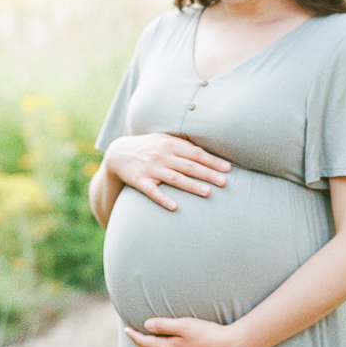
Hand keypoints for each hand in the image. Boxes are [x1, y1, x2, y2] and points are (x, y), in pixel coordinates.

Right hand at [103, 133, 230, 210]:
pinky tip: (174, 207)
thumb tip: (204, 144)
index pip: (195, 153)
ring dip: (192, 186)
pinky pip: (153, 191)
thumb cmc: (147, 147)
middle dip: (208, 174)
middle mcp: (162, 155)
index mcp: (170, 144)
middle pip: (189, 166)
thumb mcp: (163, 139)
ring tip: (208, 193)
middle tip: (224, 182)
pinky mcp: (140, 181)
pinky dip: (163, 199)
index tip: (227, 168)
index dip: (212, 161)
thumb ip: (182, 142)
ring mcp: (151, 169)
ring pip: (175, 178)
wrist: (118, 154)